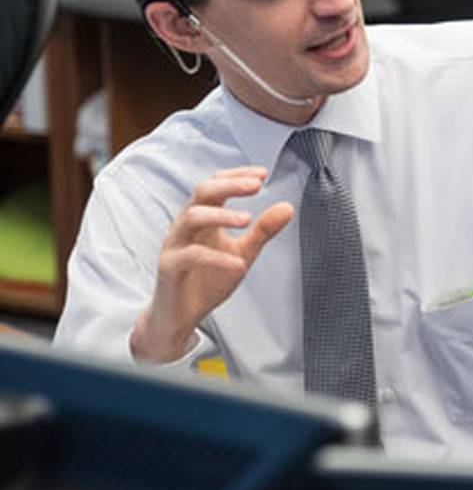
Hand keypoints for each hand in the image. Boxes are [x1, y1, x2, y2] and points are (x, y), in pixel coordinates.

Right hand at [130, 167, 293, 362]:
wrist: (180, 315)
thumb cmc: (207, 280)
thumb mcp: (243, 252)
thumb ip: (262, 231)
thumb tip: (287, 207)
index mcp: (203, 218)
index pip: (216, 184)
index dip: (237, 175)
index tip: (262, 174)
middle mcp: (186, 226)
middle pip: (202, 192)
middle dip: (230, 185)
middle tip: (256, 186)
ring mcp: (175, 245)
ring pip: (191, 217)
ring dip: (221, 215)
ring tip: (247, 220)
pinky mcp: (169, 267)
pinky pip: (190, 256)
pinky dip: (216, 258)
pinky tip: (238, 264)